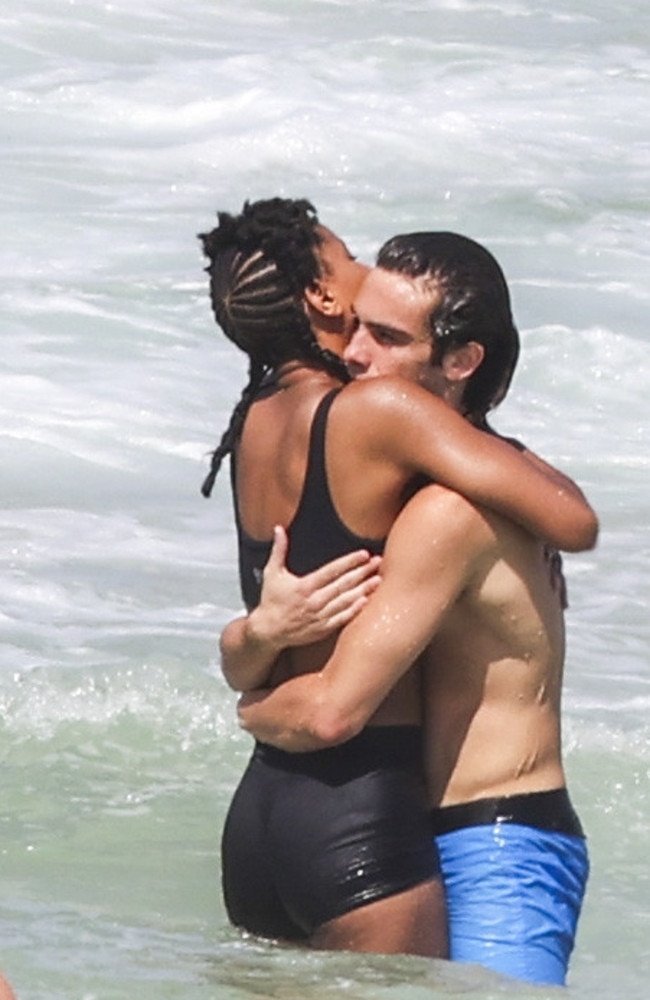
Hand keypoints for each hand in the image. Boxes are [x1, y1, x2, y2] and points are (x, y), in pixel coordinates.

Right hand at [247, 525, 381, 649]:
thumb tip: (278, 529)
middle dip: (363, 572)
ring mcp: (320, 616)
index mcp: (305, 586)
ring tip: (378, 579)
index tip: (364, 554)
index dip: (349, 562)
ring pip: (347, 600)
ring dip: (364, 589)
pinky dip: (356, 609)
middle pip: (344, 584)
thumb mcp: (271, 573)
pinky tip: (367, 601)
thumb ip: (278, 550)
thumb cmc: (271, 600)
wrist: (268, 631)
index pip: (332, 571)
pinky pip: (343, 618)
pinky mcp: (323, 628)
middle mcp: (315, 601)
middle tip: (379, 562)